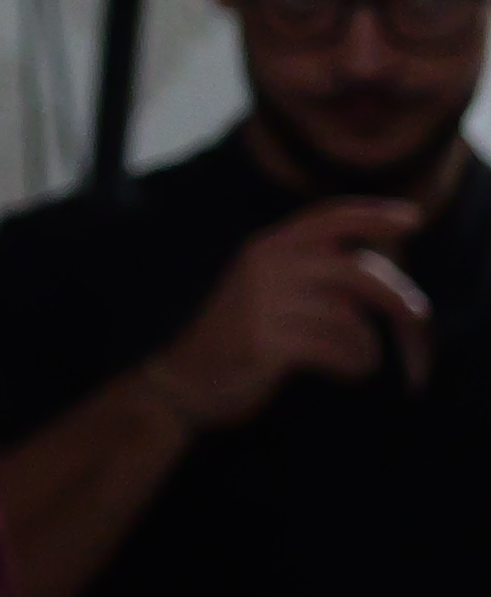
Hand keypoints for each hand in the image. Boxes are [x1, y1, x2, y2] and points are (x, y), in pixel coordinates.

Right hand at [136, 199, 428, 430]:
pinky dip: (356, 365)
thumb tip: (387, 269)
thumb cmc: (238, 336)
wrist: (179, 380)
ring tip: (363, 359)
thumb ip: (314, 272)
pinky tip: (350, 372)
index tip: (414, 219)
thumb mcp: (268, 289)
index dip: (374, 215)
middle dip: (398, 298)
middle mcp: (265, 267)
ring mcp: (262, 305)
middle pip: (358, 272)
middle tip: (417, 319)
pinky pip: (338, 351)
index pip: (330, 218)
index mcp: (266, 247)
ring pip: (352, 318)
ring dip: (371, 345)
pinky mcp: (264, 344)